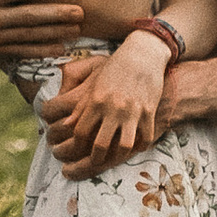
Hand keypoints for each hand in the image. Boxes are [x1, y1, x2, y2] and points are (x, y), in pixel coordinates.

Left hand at [43, 34, 171, 177]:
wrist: (143, 55)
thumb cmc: (115, 68)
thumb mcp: (94, 83)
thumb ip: (81, 106)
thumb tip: (66, 125)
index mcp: (96, 100)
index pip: (80, 131)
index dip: (76, 145)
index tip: (76, 149)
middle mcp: (113, 107)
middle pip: (100, 144)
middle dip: (94, 159)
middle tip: (93, 162)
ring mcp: (133, 111)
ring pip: (124, 146)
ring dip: (118, 157)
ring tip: (114, 159)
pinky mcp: (149, 112)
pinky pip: (145, 138)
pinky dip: (140, 147)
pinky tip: (135, 148)